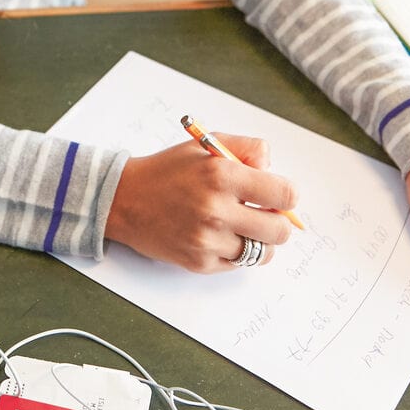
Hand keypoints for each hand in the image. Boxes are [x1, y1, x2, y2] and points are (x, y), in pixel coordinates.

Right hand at [105, 134, 297, 272]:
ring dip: (259, 240)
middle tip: (263, 214)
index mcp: (221, 174)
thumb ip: (247, 148)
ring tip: (241, 227)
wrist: (124, 200)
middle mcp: (216, 209)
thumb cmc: (167, 171)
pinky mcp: (199, 262)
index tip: (277, 196)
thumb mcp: (206, 145)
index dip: (286, 195)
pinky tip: (220, 237)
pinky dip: (236, 252)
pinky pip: (238, 264)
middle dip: (278, 222)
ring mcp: (208, 240)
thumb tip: (272, 169)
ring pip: (263, 252)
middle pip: (279, 231)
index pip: (284, 194)